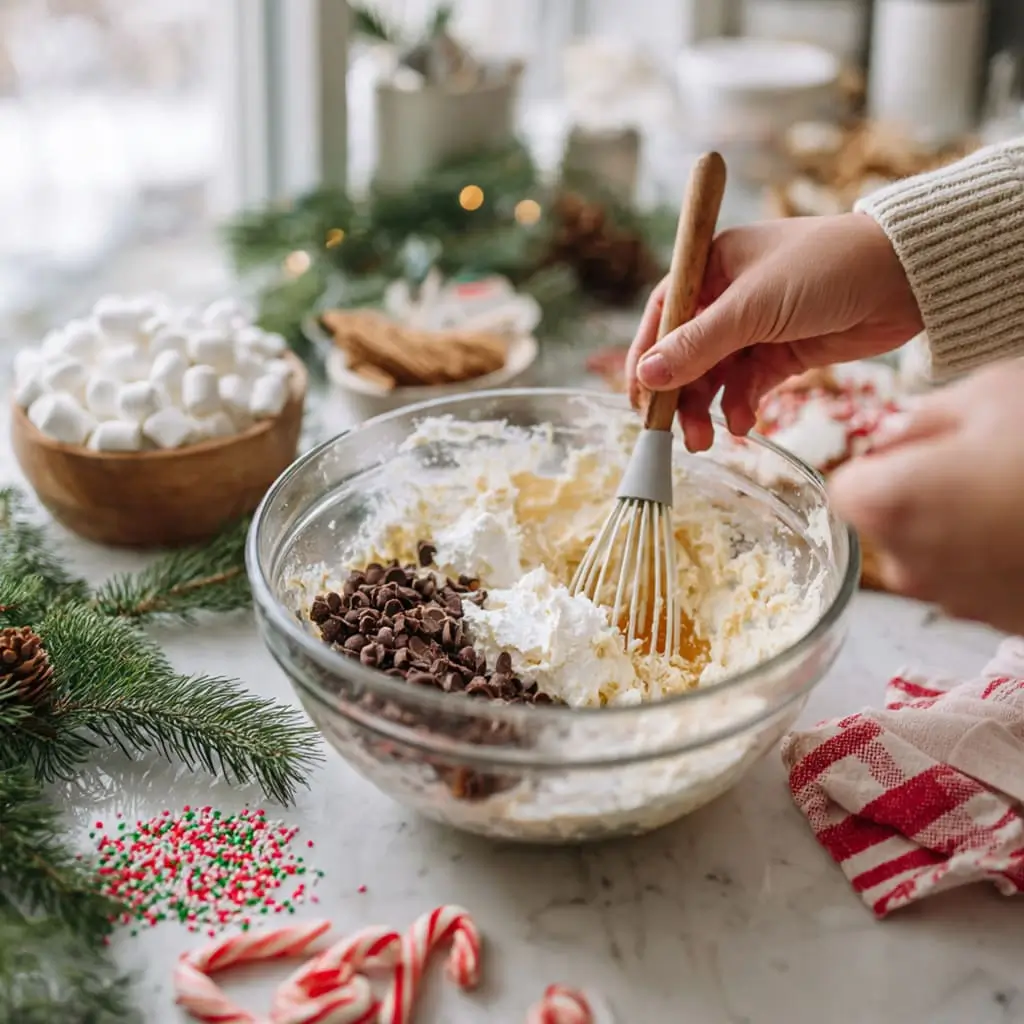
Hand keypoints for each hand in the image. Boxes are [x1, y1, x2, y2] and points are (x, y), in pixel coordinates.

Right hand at [626, 213, 922, 449]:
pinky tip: (743, 423)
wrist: (906, 278)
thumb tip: (646, 376)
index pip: (663, 316)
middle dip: (679, 394)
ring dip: (707, 407)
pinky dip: (741, 406)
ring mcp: (756, 327)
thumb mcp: (752, 307)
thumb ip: (697, 345)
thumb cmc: (825, 269)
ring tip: (706, 439)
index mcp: (712, 266)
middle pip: (685, 353)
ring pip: (715, 375)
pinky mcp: (782, 353)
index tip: (638, 398)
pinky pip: (747, 386)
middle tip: (673, 432)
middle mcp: (728, 296)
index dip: (646, 357)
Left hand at [830, 359, 1023, 634]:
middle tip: (985, 462)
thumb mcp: (991, 393)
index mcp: (889, 504)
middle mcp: (910, 565)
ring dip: (962, 526)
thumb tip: (892, 435)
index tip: (923, 448)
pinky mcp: (1003, 622)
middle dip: (921, 494)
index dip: (882, 463)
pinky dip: (998, 557)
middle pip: (889, 526)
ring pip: (935, 555)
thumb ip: (921, 416)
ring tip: (1020, 492)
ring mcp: (960, 602)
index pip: (848, 488)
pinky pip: (979, 580)